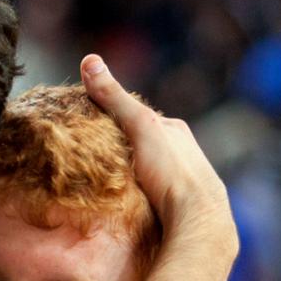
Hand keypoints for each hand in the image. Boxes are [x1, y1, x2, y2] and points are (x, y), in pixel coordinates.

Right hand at [80, 54, 235, 251]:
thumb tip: (89, 60)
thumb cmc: (171, 171)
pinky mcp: (175, 206)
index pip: (136, 115)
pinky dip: (133, 194)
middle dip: (117, 148)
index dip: (109, 117)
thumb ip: (115, 98)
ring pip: (144, 170)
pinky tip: (120, 203)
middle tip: (88, 157)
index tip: (84, 124)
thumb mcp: (140, 126)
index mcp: (174, 129)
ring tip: (99, 183)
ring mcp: (179, 179)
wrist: (196, 219)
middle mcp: (181, 151)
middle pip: (140, 144)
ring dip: (125, 175)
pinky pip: (148, 194)